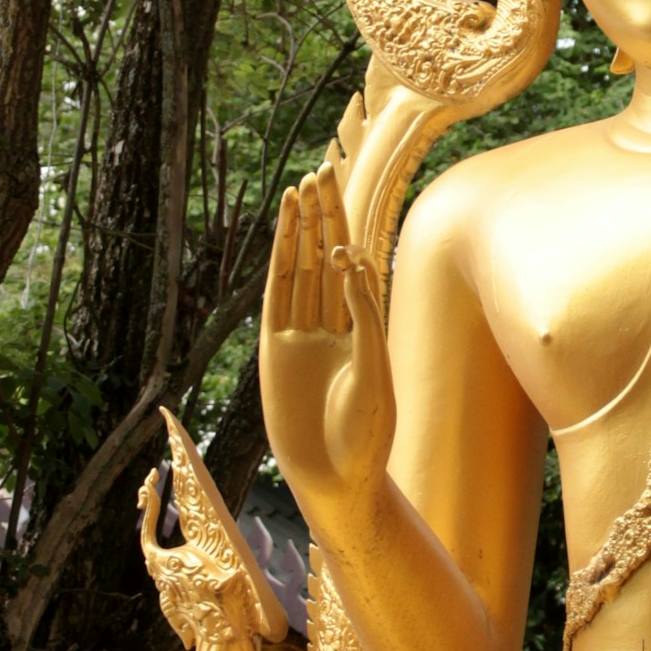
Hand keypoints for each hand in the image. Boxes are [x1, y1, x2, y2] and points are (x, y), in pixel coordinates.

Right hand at [259, 165, 393, 518]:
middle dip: (324, 219)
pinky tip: (283, 232)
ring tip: (300, 189)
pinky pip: (277, 297)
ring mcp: (301, 335)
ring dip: (300, 231)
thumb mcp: (374, 369)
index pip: (355, 269)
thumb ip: (364, 316)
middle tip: (320, 174)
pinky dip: (279, 262)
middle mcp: (332, 327)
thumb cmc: (367, 432)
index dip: (349, 233)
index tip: (347, 200)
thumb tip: (351, 264)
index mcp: (364, 329)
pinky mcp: (275, 348)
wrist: (335, 477)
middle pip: (326, 260)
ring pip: (301, 271)